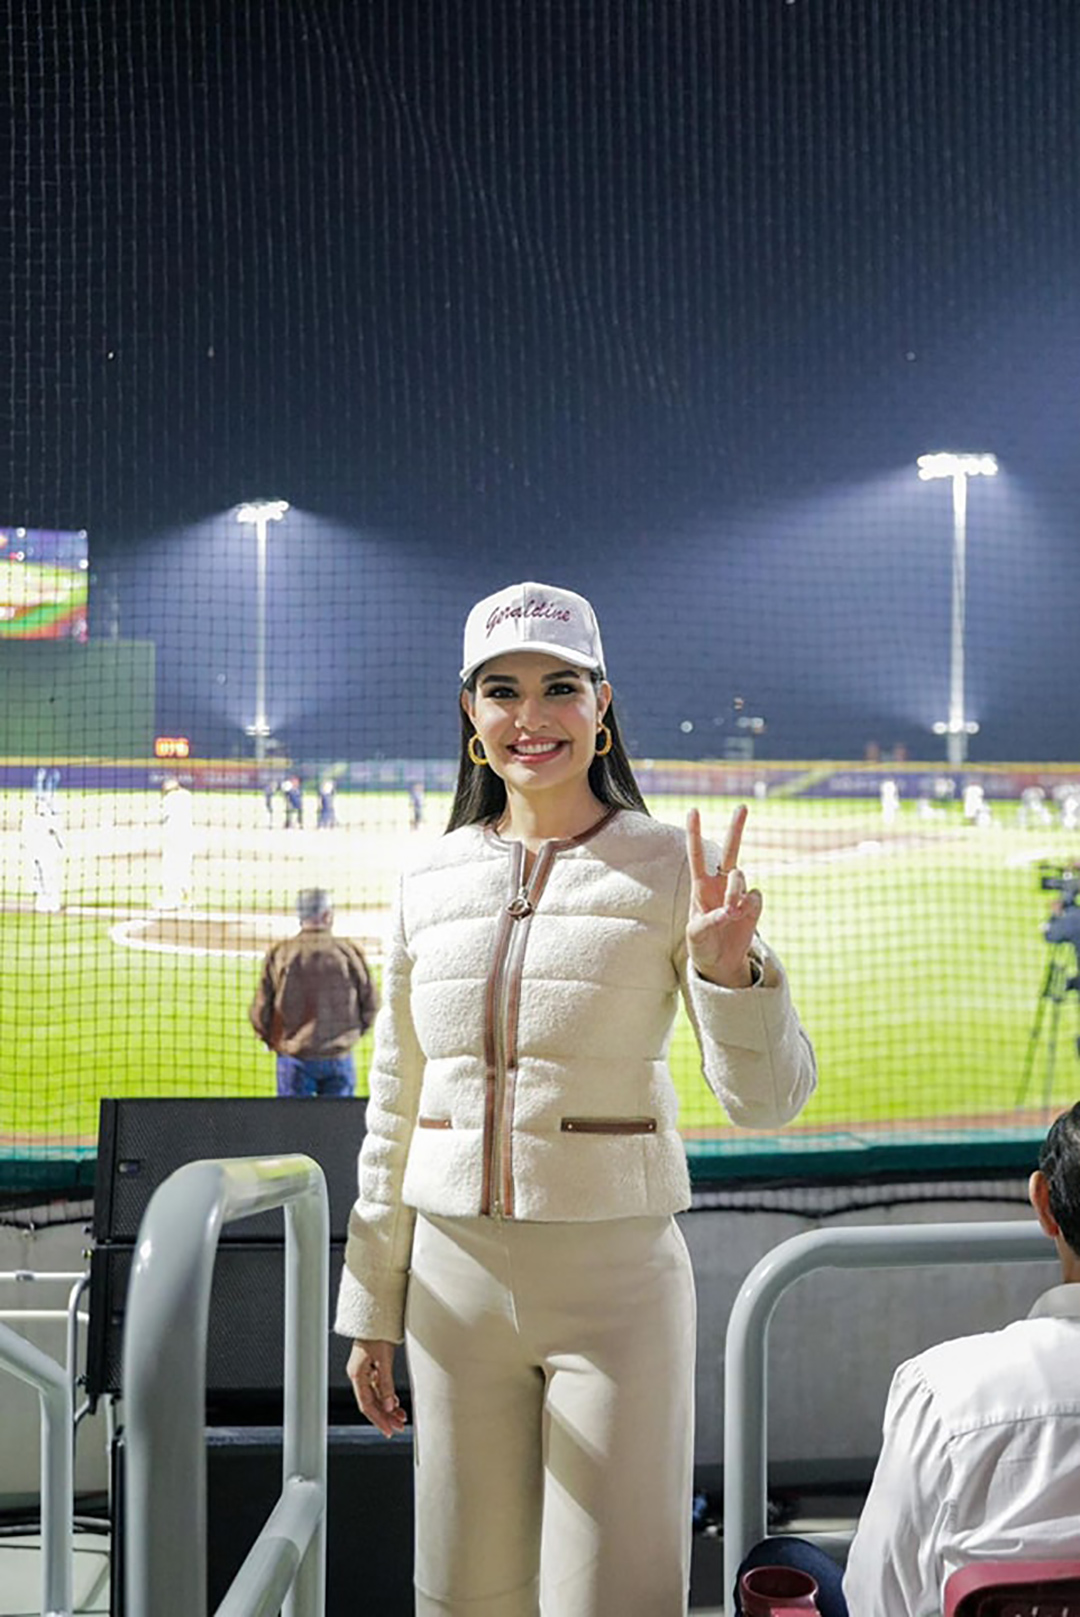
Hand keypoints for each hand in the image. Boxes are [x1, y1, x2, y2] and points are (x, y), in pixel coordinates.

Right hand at [346, 1338, 406, 1436]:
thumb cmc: (377, 1332)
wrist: (375, 1315)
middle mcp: (357, 1375)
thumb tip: (388, 1406)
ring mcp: (363, 1371)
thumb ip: (386, 1385)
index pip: (367, 1405)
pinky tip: (394, 1402)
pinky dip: (386, 1395)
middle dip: (385, 1416)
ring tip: (401, 1416)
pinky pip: (376, 1387)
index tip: (389, 1430)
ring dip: (387, 1407)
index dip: (378, 1420)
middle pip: (370, 1402)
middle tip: (398, 1427)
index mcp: (357, 1375)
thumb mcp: (384, 1360)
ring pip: (374, 1395)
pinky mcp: (369, 1366)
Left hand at [685, 804, 762, 986]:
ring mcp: (739, 893)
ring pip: (741, 876)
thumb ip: (710, 920)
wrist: (720, 963)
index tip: (693, 810)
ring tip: (730, 912)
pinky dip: (748, 906)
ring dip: (735, 892)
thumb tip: (731, 911)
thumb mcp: (696, 935)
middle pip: (730, 850)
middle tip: (742, 806)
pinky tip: (741, 917)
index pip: (697, 854)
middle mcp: (720, 884)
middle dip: (736, 828)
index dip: (695, 833)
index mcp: (700, 886)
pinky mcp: (753, 905)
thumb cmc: (701, 945)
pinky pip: (755, 896)